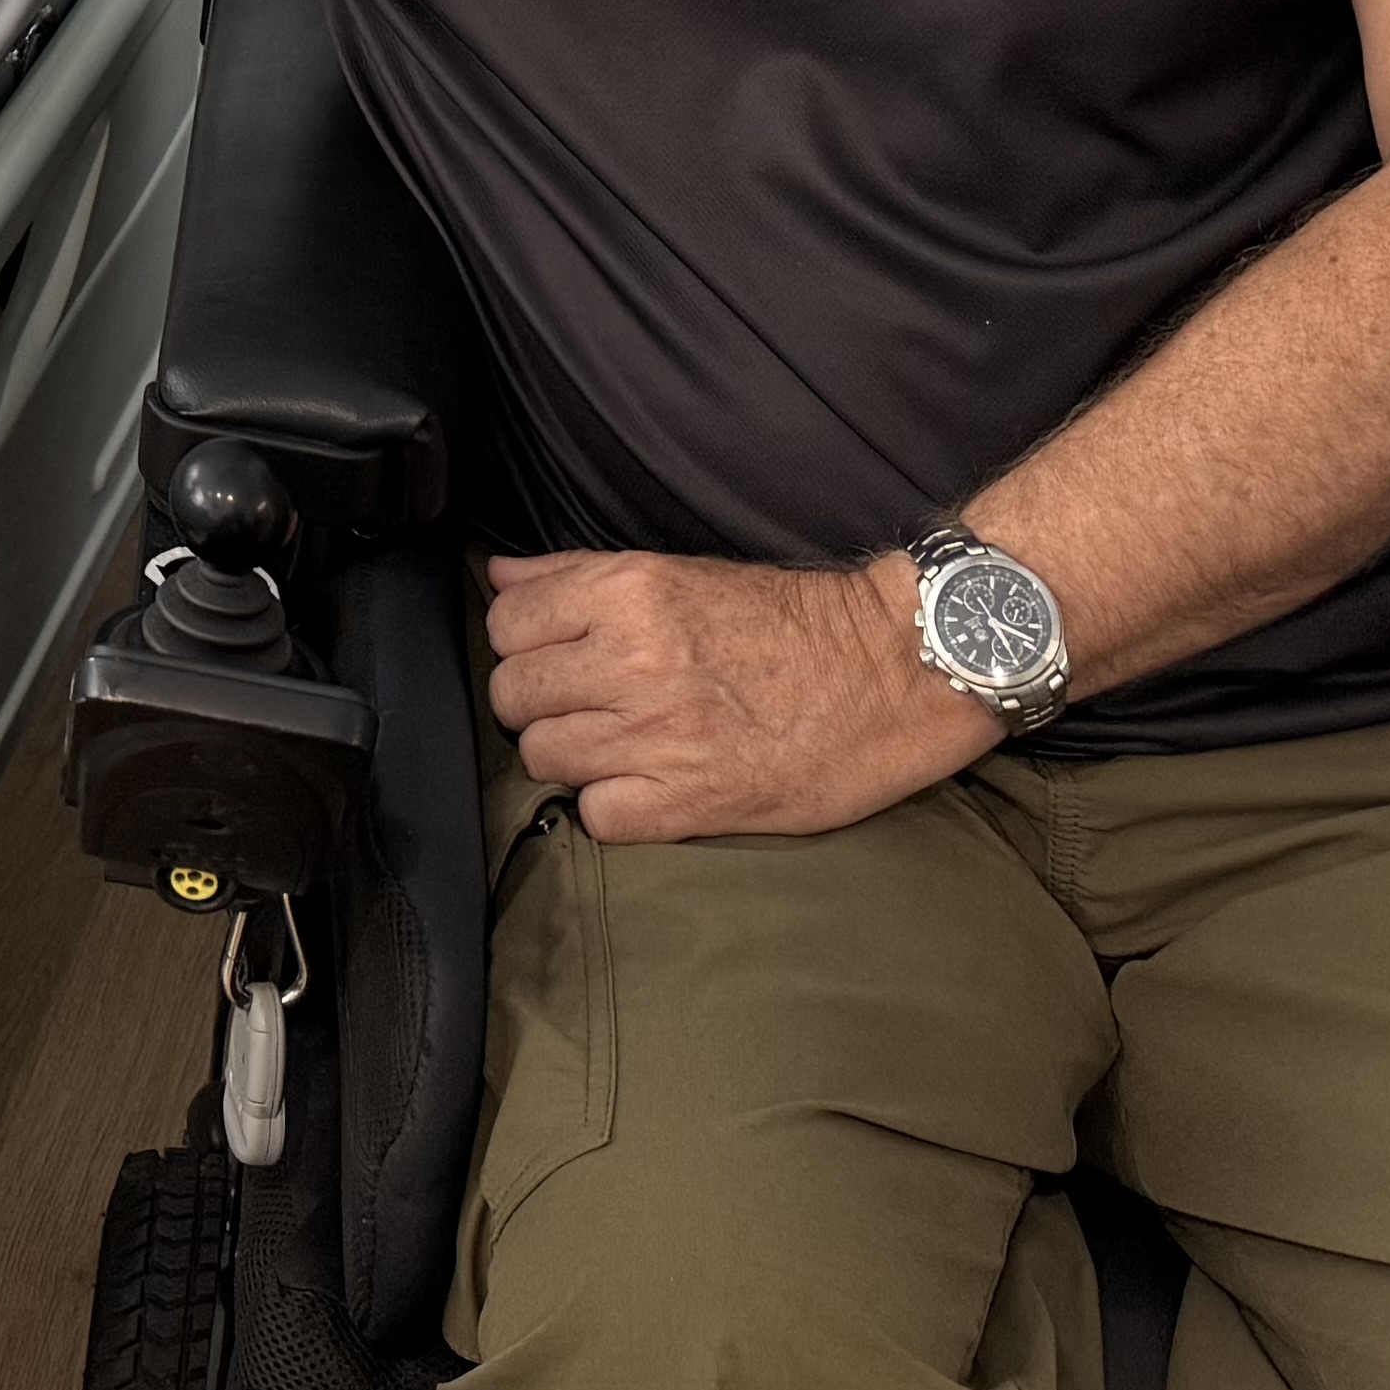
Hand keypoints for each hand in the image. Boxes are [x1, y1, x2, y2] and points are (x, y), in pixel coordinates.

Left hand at [483, 547, 996, 841]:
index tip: (554, 654)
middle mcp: (631, 659)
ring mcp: (656, 736)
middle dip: (537, 702)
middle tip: (584, 705)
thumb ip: (577, 574)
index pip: (506, 622)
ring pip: (543, 757)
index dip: (523, 642)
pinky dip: (611, 808)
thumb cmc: (789, 621)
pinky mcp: (688, 803)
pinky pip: (595, 816)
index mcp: (627, 592)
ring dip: (571, 756)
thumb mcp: (679, 574)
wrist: (890, 673)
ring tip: (617, 747)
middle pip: (513, 694)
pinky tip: (644, 788)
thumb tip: (499, 574)